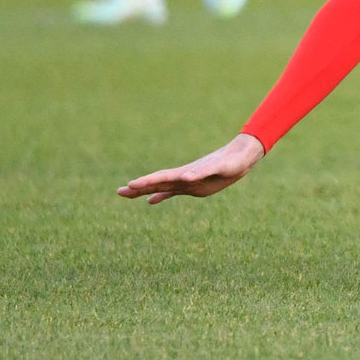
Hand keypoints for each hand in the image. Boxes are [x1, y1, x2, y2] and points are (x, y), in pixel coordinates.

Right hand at [117, 132, 264, 203]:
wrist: (241, 158)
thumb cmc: (232, 163)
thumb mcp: (219, 169)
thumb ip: (201, 173)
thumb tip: (184, 177)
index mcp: (187, 173)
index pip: (162, 178)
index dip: (146, 182)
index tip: (130, 185)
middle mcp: (183, 176)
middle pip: (156, 182)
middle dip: (138, 187)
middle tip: (119, 192)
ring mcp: (186, 181)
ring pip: (161, 187)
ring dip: (144, 191)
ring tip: (126, 194)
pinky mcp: (193, 186)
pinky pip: (172, 192)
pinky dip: (160, 196)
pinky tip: (150, 201)